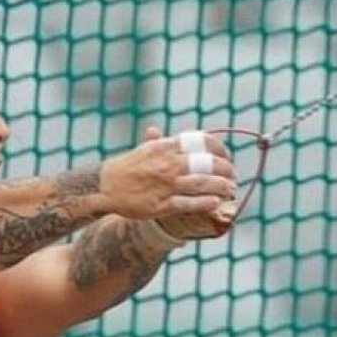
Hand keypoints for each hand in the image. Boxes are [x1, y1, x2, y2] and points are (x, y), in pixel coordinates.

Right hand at [98, 127, 237, 221]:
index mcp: (164, 147)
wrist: (103, 186)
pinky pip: (188, 203)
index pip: (199, 142)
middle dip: (224, 169)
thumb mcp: (143, 150)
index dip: (218, 148)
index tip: (226, 154)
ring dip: (221, 186)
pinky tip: (215, 202)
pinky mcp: (160, 205)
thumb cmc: (125, 168)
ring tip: (231, 189)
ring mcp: (164, 185)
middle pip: (205, 163)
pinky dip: (204, 202)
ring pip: (201, 183)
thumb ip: (157, 142)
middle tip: (232, 174)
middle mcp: (167, 165)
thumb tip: (158, 131)